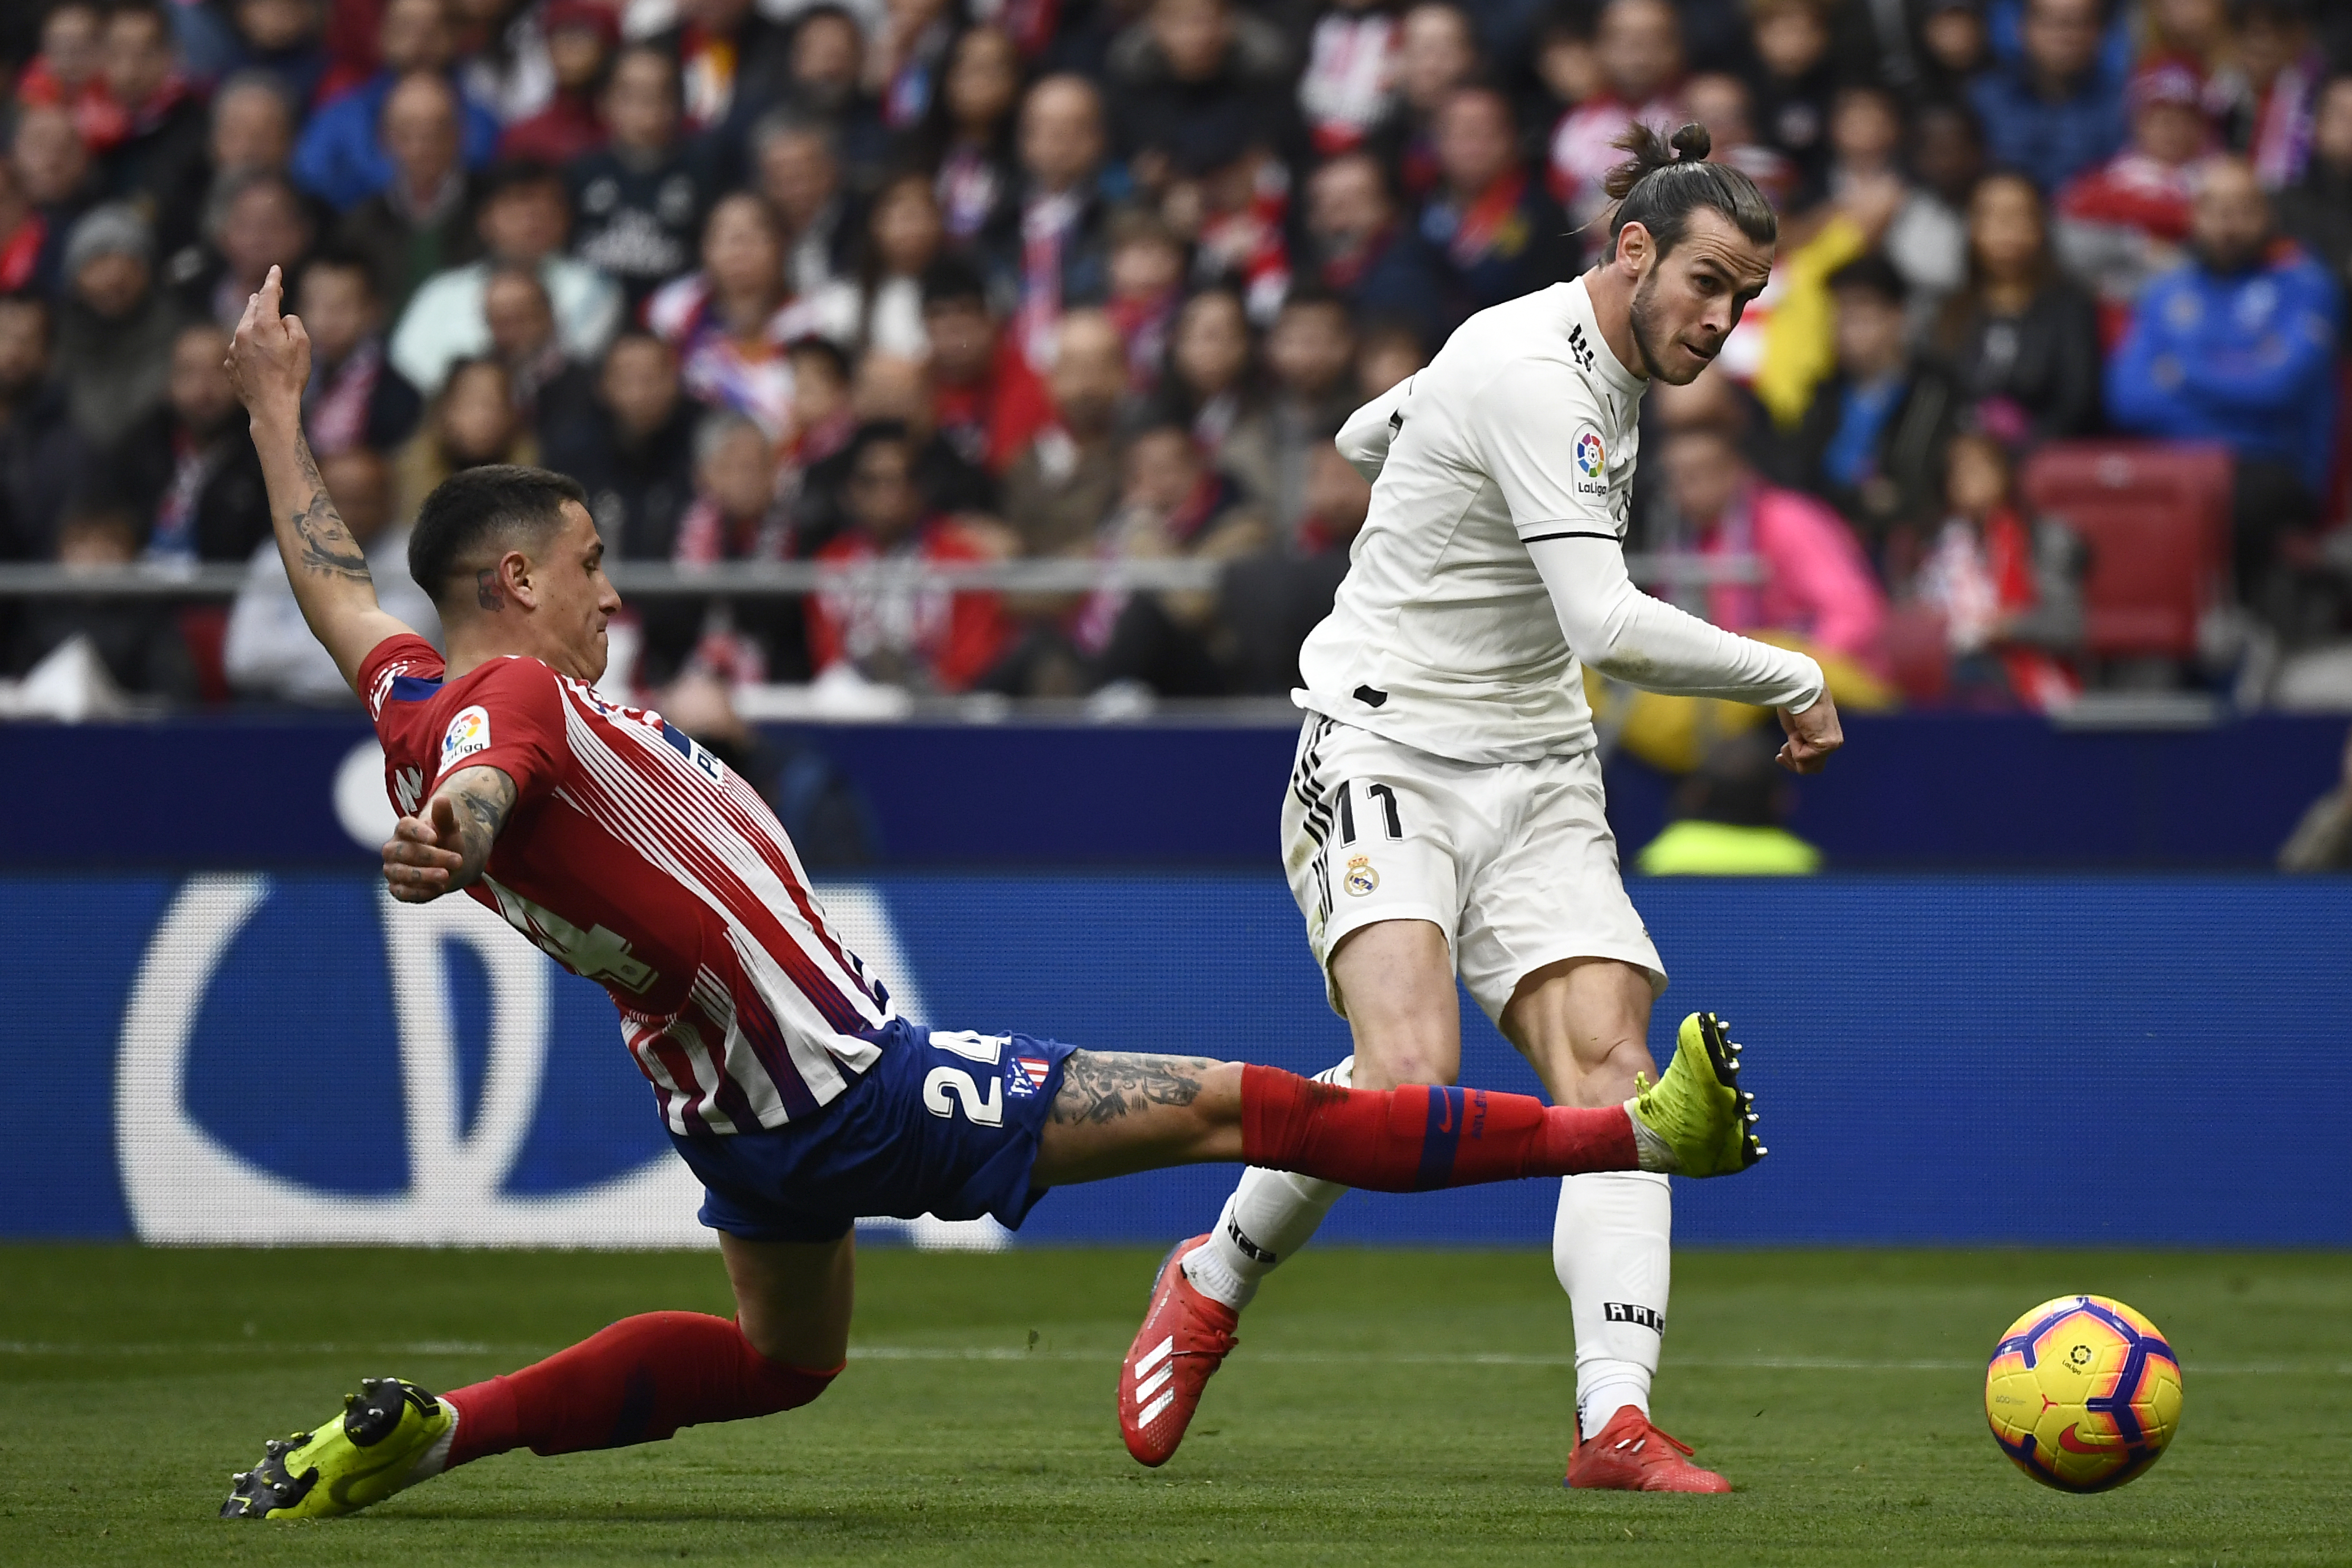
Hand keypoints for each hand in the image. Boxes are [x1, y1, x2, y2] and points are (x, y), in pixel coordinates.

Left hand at [225, 264, 311, 428]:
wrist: (271, 406)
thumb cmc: (291, 377)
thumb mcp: (303, 346)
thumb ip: (294, 324)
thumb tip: (284, 319)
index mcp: (263, 324)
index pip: (268, 294)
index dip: (273, 280)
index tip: (275, 269)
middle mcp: (243, 331)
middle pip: (252, 308)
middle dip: (260, 299)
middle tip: (266, 292)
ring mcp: (234, 348)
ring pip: (243, 327)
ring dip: (253, 322)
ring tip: (261, 320)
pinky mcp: (230, 363)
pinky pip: (239, 347)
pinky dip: (248, 345)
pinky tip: (258, 356)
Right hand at [382, 795, 465, 903]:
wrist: (448, 865)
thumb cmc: (446, 843)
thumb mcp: (449, 829)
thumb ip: (445, 816)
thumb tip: (442, 798)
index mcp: (404, 830)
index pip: (404, 827)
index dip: (418, 832)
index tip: (435, 837)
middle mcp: (393, 850)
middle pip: (405, 852)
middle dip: (431, 857)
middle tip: (458, 860)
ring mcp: (393, 870)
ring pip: (402, 873)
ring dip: (425, 876)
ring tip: (447, 876)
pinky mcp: (397, 888)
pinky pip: (403, 892)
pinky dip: (419, 892)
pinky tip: (437, 889)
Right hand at [1775, 690, 1842, 774]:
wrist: (1799, 687)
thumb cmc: (1794, 700)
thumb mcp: (1795, 727)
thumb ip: (1799, 741)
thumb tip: (1792, 757)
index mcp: (1827, 735)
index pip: (1815, 761)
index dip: (1795, 762)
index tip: (1779, 756)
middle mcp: (1834, 741)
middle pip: (1813, 769)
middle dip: (1794, 764)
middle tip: (1780, 755)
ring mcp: (1833, 744)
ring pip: (1807, 767)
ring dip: (1792, 754)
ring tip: (1790, 737)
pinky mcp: (1828, 744)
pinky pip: (1803, 757)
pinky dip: (1794, 746)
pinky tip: (1796, 731)